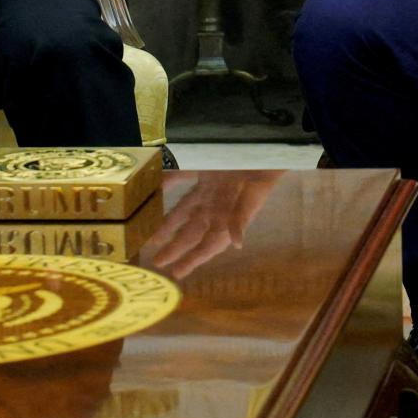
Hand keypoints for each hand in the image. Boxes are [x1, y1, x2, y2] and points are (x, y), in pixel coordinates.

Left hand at [140, 171, 284, 279]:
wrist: (265, 145)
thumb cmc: (260, 171)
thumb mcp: (254, 196)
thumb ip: (243, 218)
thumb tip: (237, 244)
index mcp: (226, 216)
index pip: (208, 244)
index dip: (193, 259)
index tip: (177, 273)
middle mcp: (215, 205)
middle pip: (191, 232)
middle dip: (176, 248)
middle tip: (158, 261)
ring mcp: (208, 188)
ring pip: (183, 211)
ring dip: (169, 225)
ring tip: (153, 238)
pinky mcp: (203, 168)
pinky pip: (179, 179)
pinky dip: (166, 185)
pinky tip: (152, 190)